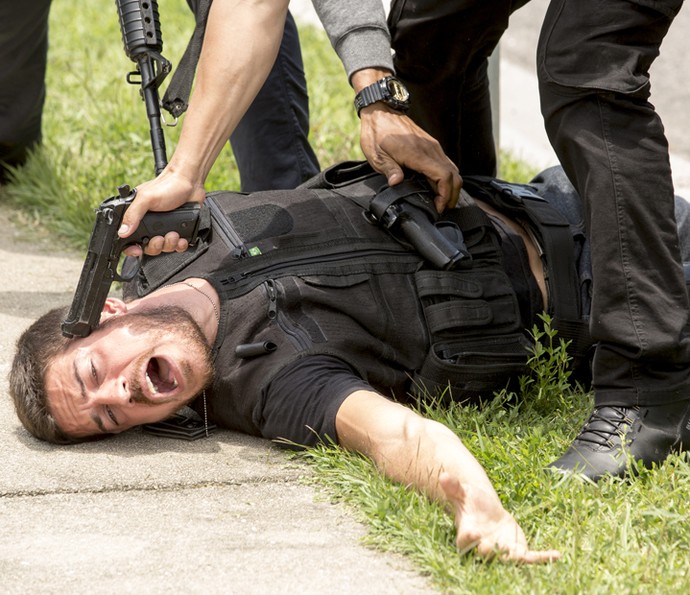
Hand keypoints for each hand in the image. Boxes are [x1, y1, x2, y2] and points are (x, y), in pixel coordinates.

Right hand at [118, 169, 206, 255]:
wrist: (191, 183)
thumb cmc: (168, 186)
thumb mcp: (146, 199)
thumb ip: (133, 214)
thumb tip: (122, 231)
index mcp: (138, 217)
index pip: (129, 238)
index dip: (131, 248)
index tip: (138, 249)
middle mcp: (150, 224)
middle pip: (148, 247)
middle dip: (155, 246)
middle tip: (160, 238)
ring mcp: (165, 228)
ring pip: (164, 248)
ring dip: (169, 244)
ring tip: (173, 233)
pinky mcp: (179, 230)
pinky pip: (177, 246)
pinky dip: (180, 245)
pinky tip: (181, 238)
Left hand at [359, 105, 461, 211]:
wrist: (381, 111)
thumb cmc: (377, 133)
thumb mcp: (376, 154)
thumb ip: (389, 169)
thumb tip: (396, 183)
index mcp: (417, 154)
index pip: (443, 176)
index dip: (444, 195)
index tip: (438, 207)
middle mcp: (430, 149)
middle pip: (454, 175)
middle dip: (452, 195)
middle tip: (442, 209)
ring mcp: (433, 146)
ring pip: (453, 169)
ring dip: (451, 187)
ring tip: (441, 201)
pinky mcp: (432, 145)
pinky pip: (446, 163)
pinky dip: (447, 178)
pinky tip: (438, 187)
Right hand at [440, 472, 560, 563]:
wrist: (487, 512)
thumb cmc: (472, 501)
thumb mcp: (463, 492)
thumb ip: (454, 487)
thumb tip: (444, 476)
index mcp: (468, 532)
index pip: (464, 540)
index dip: (468, 538)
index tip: (472, 533)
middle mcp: (483, 546)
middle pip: (486, 553)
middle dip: (491, 551)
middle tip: (498, 546)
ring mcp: (501, 552)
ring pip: (507, 559)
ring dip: (515, 558)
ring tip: (525, 556)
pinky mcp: (517, 552)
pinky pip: (529, 558)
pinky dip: (542, 558)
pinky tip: (556, 556)